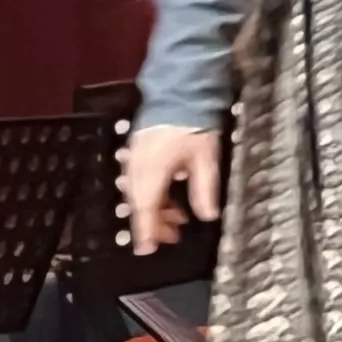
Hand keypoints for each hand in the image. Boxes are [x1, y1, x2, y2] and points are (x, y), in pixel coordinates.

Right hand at [124, 125, 222, 250]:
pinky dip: (152, 194)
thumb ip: (204, 189)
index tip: (147, 250)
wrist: (179, 92)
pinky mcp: (137, 151)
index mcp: (151, 171)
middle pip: (140, 204)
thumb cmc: (195, 124)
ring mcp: (134, 158)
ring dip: (155, 209)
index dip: (147, 231)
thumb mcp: (206, 159)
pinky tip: (168, 198)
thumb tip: (208, 216)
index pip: (145, 208)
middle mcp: (137, 168)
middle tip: (173, 236)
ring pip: (139, 193)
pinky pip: (139, 181)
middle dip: (154, 223)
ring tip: (177, 220)